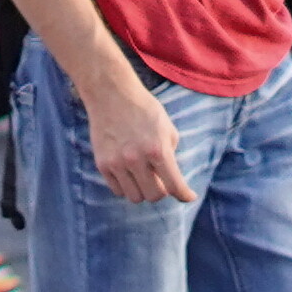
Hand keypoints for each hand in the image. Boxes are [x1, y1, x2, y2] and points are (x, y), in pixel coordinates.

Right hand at [84, 76, 197, 204]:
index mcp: (157, 149)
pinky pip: (118, 190)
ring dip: (143, 190)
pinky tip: (129, 173)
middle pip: (154, 196)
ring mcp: (117, 163)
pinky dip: (127, 186)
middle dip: (161, 190)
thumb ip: (170, 155)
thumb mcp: (167, 128)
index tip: (189, 196)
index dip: (184, 195)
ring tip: (144, 176)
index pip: (174, 185)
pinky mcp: (102, 164)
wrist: (111, 95)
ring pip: (135, 197)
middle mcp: (136, 159)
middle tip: (161, 179)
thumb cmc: (144, 110)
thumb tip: (170, 180)